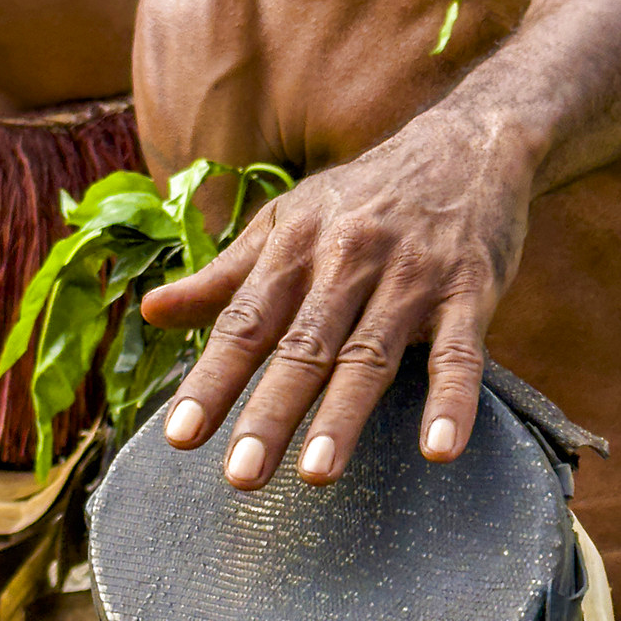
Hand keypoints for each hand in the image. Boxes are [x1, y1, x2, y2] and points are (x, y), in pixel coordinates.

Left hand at [141, 108, 536, 488]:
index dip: (211, 379)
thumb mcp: (286, 222)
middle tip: (242, 476)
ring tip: (318, 476)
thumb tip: (150, 312)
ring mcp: (411, 276)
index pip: (244, 322)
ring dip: (344, 416)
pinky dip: (452, 400)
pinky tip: (440, 449)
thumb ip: (224, 276)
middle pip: (303, 347)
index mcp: (294, 248)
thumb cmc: (362, 197)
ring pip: (371, 355)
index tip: (180, 437)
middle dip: (270, 412)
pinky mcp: (470, 290)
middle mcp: (347, 260)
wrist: (466, 144)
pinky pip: (459, 353)